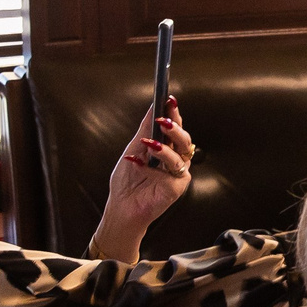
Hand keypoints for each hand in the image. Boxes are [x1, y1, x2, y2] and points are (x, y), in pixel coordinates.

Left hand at [94, 99, 192, 262]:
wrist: (122, 207)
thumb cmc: (127, 182)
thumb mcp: (133, 150)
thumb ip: (145, 130)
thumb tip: (153, 107)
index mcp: (167, 150)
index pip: (174, 128)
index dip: (174, 113)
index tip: (169, 99)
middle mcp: (176, 160)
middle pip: (184, 138)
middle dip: (176, 124)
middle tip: (165, 115)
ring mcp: (178, 173)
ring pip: (183, 151)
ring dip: (168, 142)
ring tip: (150, 140)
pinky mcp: (178, 186)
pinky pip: (173, 169)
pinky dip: (158, 161)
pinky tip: (143, 158)